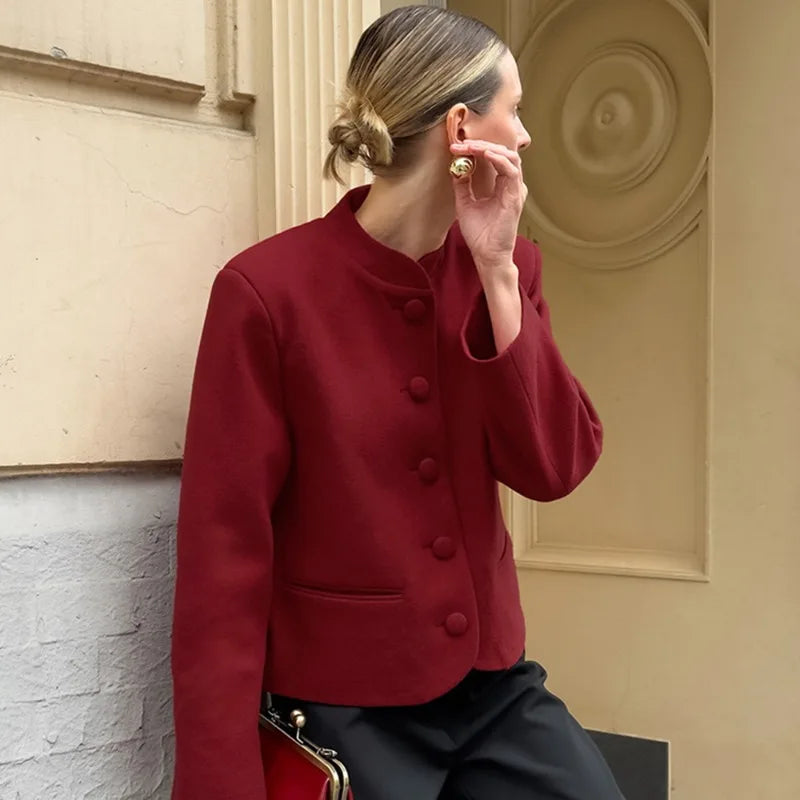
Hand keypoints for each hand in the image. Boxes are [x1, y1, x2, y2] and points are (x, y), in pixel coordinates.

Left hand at [450, 140, 528, 273]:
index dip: (475, 148)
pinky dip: (498, 159)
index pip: (493, 157)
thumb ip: (462, 185)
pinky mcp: (515, 196)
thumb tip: (456, 167)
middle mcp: (510, 185)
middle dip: (480, 144)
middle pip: (502, 152)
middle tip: (461, 143)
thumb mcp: (465, 204)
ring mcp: (515, 190)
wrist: (486, 255)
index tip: (456, 147)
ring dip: (489, 148)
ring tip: (471, 146)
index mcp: (501, 185)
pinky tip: (484, 154)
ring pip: (509, 156)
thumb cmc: (480, 234)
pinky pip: (511, 170)